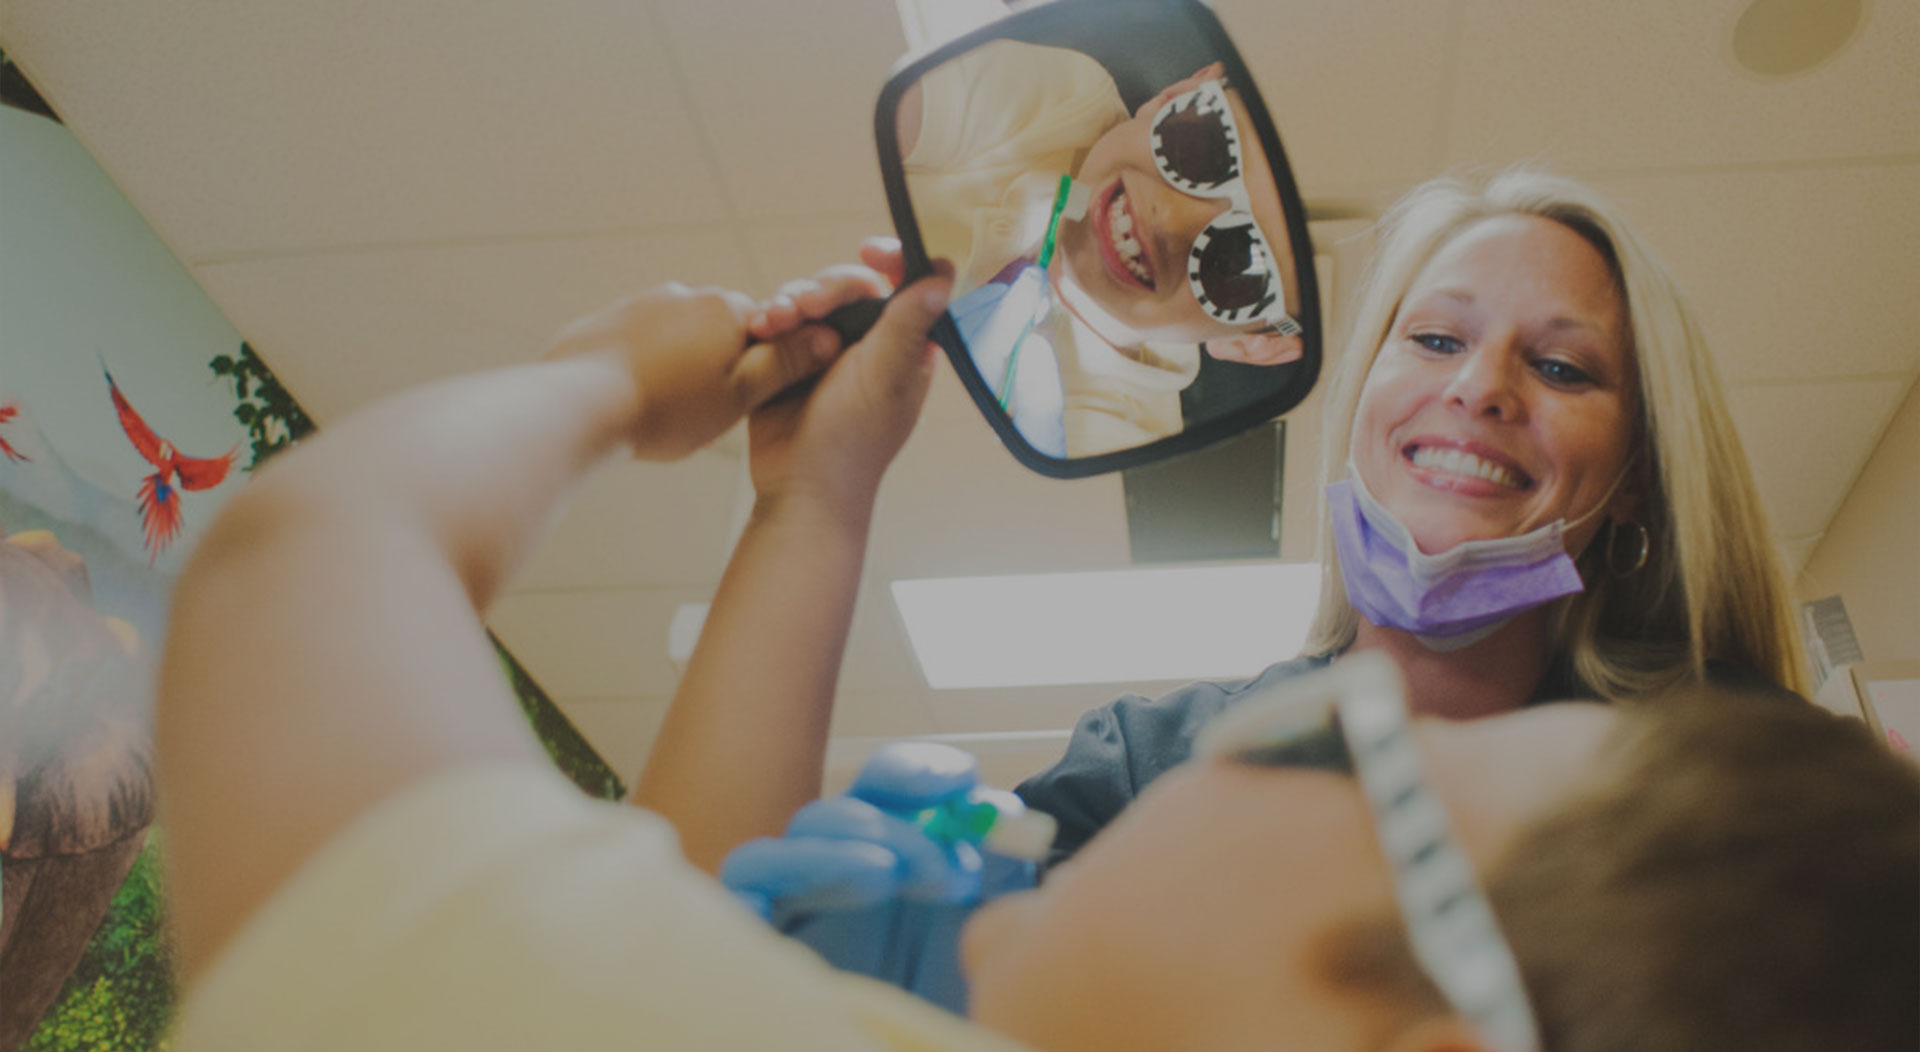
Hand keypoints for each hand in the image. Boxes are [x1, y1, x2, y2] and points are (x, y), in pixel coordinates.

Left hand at [544, 283, 841, 460]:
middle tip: (699, 412)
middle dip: (718, 368)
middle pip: (722, 332)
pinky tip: (632, 400)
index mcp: (728, 310)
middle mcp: (689, 294)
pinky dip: (643, 367)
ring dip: (679, 368)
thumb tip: (830, 336)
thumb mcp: (738, 397)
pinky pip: (640, 342)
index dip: (760, 370)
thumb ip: (784, 364)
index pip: (768, 331)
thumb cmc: (665, 410)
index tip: (741, 401)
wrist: (579, 405)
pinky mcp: (609, 318)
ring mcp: (644, 302)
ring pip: (680, 338)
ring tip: (661, 410)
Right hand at [719, 742, 1037, 1012]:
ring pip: (780, 843)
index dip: (918, 772)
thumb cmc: (947, 1007)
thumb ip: (994, 870)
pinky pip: (741, 887)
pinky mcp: (751, 945)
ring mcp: (784, 913)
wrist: (914, 1049)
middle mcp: (826, 884)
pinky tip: (838, 881)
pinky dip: (772, 876)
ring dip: (836, 845)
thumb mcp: (987, 936)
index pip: (883, 790)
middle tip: (942, 868)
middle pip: (831, 816)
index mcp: (881, 864)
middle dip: (890, 825)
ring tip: (886, 874)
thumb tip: (1000, 810)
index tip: (964, 783)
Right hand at [747, 239, 952, 515]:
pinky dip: (771, 320)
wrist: (800, 487)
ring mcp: (825, 353)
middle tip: (806, 305)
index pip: (903, 286)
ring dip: (791, 302)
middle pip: (848, 286)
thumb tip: (943, 274)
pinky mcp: (788, 362)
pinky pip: (780, 324)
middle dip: (824, 288)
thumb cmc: (852, 439)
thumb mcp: (884, 374)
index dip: (890, 261)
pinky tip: (762, 327)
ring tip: (774, 321)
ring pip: (810, 301)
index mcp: (903, 346)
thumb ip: (909, 322)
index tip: (870, 250)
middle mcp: (868, 345)